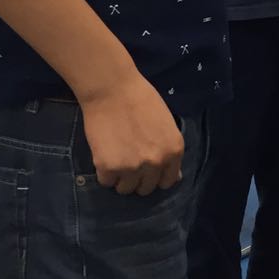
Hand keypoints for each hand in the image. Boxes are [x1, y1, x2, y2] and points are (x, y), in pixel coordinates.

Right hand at [79, 73, 184, 195]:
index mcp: (174, 151)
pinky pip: (106, 181)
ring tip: (116, 158)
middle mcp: (156, 162)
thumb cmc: (140, 99)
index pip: (168, 181)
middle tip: (129, 162)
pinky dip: (104, 172)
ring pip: (125, 189)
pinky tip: (104, 154)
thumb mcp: (166, 125)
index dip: (156, 176)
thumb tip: (174, 177)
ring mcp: (132, 167)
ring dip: (120, 178)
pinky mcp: (108, 168)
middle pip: (146, 188)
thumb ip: (168, 151)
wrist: (112, 89)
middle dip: (138, 179)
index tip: (147, 170)